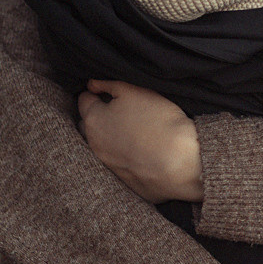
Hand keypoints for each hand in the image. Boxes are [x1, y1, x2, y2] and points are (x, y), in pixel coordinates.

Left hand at [76, 79, 203, 202]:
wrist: (179, 161)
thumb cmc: (156, 120)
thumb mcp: (132, 91)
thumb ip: (109, 85)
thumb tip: (92, 84)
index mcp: (93, 120)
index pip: (83, 99)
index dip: (95, 92)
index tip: (107, 90)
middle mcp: (94, 144)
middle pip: (87, 124)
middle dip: (97, 114)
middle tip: (118, 108)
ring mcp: (107, 164)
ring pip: (101, 144)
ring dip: (109, 134)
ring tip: (131, 127)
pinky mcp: (123, 179)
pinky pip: (117, 160)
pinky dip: (123, 152)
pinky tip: (141, 146)